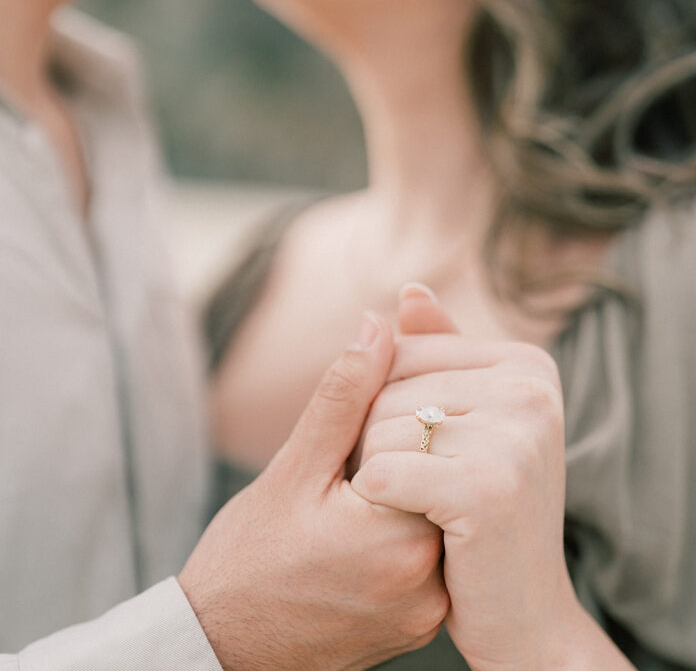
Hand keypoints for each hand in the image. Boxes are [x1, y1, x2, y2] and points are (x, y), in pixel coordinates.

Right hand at [179, 313, 447, 670]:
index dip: (397, 418)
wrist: (225, 646)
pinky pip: (428, 554)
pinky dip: (401, 526)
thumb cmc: (248, 556)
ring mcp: (427, 612)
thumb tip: (379, 323)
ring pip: (436, 513)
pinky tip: (356, 528)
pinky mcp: (420, 625)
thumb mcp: (292, 466)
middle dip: (402, 452)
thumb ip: (344, 394)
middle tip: (346, 471)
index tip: (351, 438)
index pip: (432, 442)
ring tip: (346, 501)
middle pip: (439, 477)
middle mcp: (427, 583)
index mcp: (398, 538)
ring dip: (404, 488)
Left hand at [352, 313, 580, 670]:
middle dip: (376, 441)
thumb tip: (409, 290)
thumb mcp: (470, 422)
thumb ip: (441, 353)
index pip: (401, 351)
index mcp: (526, 363)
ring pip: (376, 429)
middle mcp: (531, 389)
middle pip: (385, 387)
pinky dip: (376, 504)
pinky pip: (380, 474)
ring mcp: (517, 436)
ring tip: (420, 508)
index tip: (425, 452)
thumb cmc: (482, 511)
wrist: (523, 615)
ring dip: (374, 476)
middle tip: (420, 490)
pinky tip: (410, 524)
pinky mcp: (490, 487)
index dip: (383, 404)